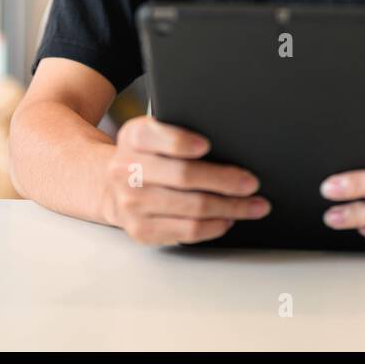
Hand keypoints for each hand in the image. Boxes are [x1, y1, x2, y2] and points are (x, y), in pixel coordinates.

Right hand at [102, 115, 269, 245]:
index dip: (180, 142)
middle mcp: (126, 171)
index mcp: (133, 138)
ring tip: (253, 205)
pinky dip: (215, 226)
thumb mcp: (152, 133)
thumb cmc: (145, 157)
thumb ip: (176, 131)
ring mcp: (132, 204)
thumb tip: (228, 142)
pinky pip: (188, 231)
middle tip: (251, 183)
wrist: (112, 187)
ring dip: (230, 208)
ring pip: (192, 209)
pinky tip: (229, 219)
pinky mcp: (142, 230)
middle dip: (225, 181)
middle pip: (183, 177)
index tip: (207, 145)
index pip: (155, 137)